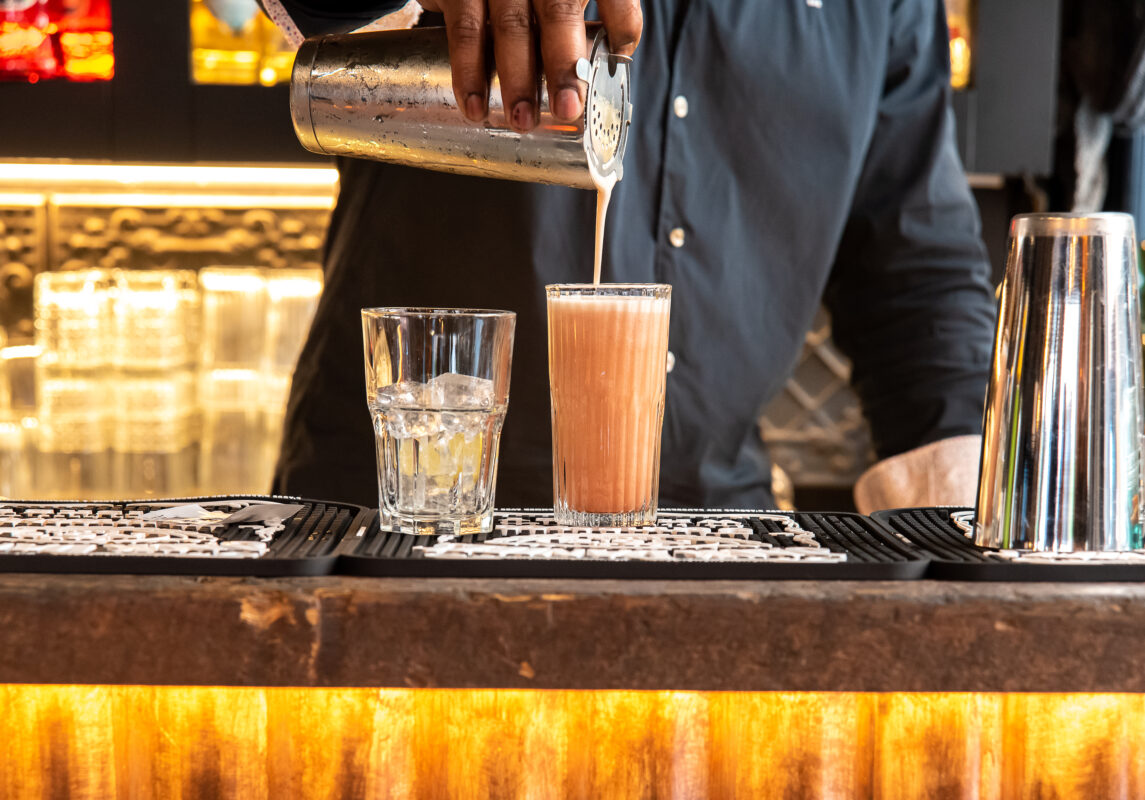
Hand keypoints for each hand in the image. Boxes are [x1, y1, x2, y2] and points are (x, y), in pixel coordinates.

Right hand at [416, 0, 640, 130]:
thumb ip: (589, 16)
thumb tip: (615, 56)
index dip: (621, 23)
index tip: (619, 58)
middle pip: (558, 12)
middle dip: (564, 66)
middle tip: (568, 109)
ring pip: (510, 27)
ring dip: (517, 80)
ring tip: (522, 120)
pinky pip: (464, 30)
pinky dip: (469, 72)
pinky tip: (474, 105)